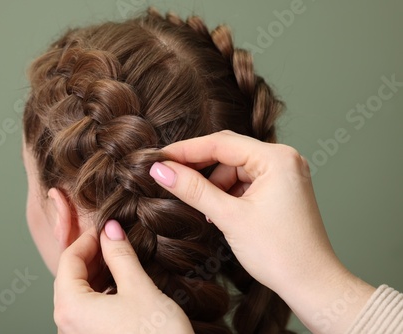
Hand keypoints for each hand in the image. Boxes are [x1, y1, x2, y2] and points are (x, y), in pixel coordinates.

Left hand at [53, 219, 193, 333]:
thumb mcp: (139, 289)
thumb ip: (121, 255)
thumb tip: (111, 229)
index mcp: (71, 307)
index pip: (68, 260)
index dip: (87, 238)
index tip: (106, 228)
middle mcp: (67, 325)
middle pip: (70, 277)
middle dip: (91, 255)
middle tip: (114, 240)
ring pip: (79, 294)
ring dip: (97, 273)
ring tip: (119, 259)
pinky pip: (87, 311)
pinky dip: (101, 292)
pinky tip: (120, 286)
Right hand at [149, 130, 374, 332]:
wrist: (312, 284)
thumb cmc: (279, 253)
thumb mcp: (229, 217)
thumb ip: (193, 189)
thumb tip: (161, 170)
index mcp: (277, 158)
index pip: (220, 143)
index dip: (185, 150)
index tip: (158, 158)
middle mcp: (284, 159)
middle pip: (228, 152)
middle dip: (198, 166)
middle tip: (168, 176)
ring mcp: (284, 173)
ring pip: (234, 168)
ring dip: (213, 184)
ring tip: (201, 208)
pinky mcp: (281, 188)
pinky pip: (245, 181)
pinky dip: (227, 193)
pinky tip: (216, 210)